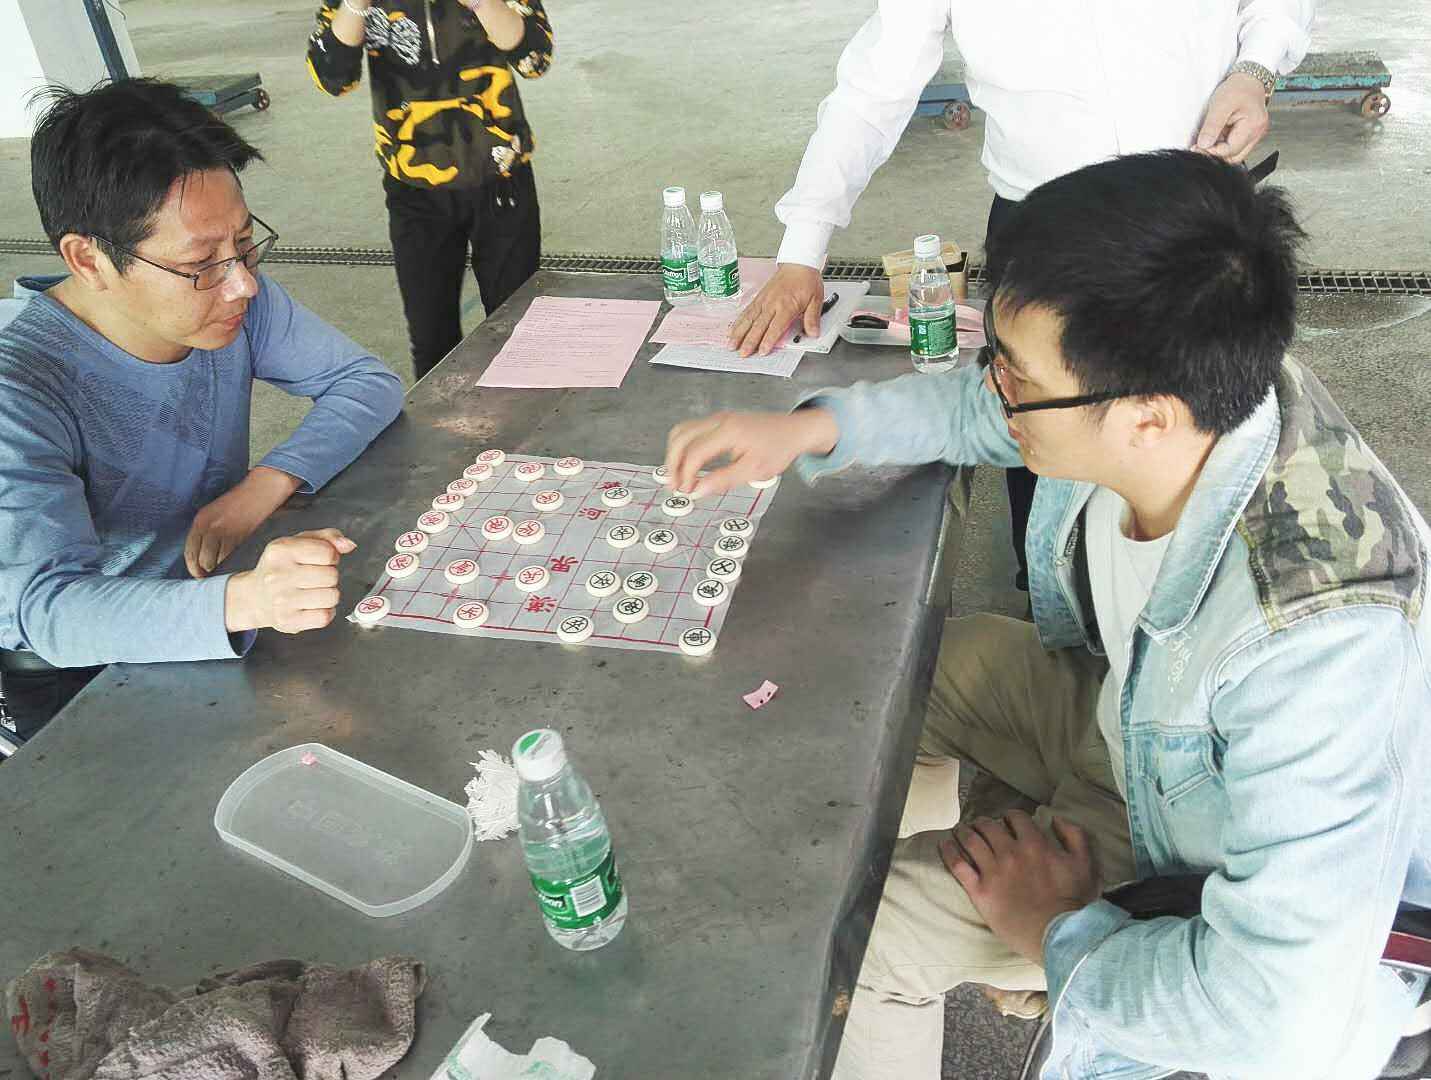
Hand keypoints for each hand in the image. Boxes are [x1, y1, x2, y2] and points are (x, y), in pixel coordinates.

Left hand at [185, 467, 301, 578]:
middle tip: (213, 576)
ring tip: (226, 569)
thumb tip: (203, 557)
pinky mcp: (241, 536)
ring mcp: (226, 532)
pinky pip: (232, 557)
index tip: (199, 575)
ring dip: (221, 569)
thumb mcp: (214, 513)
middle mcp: (210, 527)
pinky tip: (236, 563)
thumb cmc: (238, 503)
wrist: (260, 491)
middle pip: (202, 559)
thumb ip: (205, 531)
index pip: (190, 551)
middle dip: (207, 571)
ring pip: (217, 561)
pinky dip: (233, 563)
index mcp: (200, 521)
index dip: (193, 567)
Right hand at [224, 528, 356, 634]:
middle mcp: (277, 575)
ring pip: (332, 597)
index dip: (331, 557)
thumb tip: (348, 544)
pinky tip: (311, 606)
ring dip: (328, 594)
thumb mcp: (300, 543)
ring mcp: (281, 600)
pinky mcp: (288, 621)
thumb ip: (328, 538)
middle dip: (329, 577)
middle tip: (314, 578)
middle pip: (331, 576)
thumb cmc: (282, 567)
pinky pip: (325, 617)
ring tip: (312, 592)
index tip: (320, 560)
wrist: (255, 597)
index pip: (328, 553)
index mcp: (281, 550)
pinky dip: (325, 612)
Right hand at [664, 408, 837, 497]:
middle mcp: (718, 420)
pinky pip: (691, 430)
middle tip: (674, 485)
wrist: (794, 431)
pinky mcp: (719, 421)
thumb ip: (723, 480)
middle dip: (673, 463)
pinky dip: (684, 446)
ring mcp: (717, 418)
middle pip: (681, 438)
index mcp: (728, 431)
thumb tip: (698, 491)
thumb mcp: (754, 470)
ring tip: (678, 476)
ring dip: (676, 453)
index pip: (694, 453)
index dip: (686, 475)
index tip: (686, 491)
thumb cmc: (779, 448)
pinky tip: (689, 463)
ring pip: (682, 431)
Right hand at [727, 264, 823, 356]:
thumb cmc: (806, 281)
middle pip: (758, 326)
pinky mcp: (759, 298)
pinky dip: (738, 322)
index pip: (776, 327)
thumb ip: (812, 318)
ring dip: (739, 333)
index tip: (762, 351)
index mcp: (786, 306)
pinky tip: (732, 330)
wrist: (798, 264)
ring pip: (748, 319)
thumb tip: (813, 333)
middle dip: (749, 341)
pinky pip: (746, 312)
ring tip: (731, 345)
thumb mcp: (816, 300)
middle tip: (743, 353)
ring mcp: (763, 301)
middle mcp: (772, 304)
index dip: (768, 340)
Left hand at [939, 811, 1101, 963]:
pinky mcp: (980, 891)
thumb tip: (1055, 818)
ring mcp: (992, 871)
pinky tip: (944, 844)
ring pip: (970, 840)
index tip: (1008, 823)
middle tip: (981, 825)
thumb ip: (1074, 835)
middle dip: (984, 822)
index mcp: (1034, 844)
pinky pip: (958, 865)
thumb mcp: (1085, 864)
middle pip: (988, 826)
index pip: (1015, 817)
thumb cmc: (1075, 902)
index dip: (1011, 817)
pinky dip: (949, 851)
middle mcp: (1010, 853)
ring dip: (964, 831)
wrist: (1059, 935)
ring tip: (961, 830)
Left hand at [1193, 72, 1270, 163]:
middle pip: (1234, 157)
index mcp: (1253, 126)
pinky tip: (1216, 136)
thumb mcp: (1220, 104)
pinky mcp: (1249, 133)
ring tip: (1208, 139)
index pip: (1230, 151)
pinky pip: (1235, 146)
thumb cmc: (1238, 87)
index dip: (1212, 152)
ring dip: (1219, 151)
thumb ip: (1212, 126)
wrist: (1248, 78)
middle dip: (1216, 154)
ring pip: (1234, 153)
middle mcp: (1257, 133)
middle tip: (1200, 147)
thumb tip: (1204, 145)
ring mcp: (1254, 134)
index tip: (1197, 147)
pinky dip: (1223, 145)